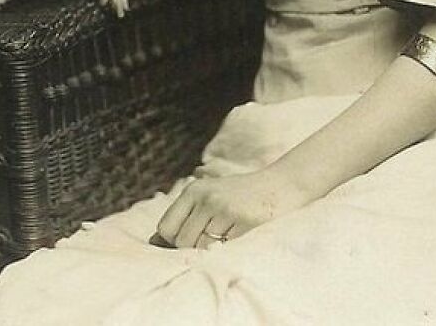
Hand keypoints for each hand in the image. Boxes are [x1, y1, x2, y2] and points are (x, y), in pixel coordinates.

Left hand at [153, 169, 308, 248]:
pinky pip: (226, 250)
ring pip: (203, 248)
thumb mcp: (210, 196)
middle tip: (215, 236)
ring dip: (215, 248)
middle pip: (182, 242)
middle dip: (194, 248)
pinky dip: (232, 248)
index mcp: (194, 190)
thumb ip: (184, 216)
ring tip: (230, 232)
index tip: (190, 241)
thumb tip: (154, 241)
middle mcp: (206, 197)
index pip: (166, 228)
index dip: (174, 241)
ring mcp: (226, 209)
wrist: (281, 185)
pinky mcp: (244, 222)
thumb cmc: (241, 196)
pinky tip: (242, 233)